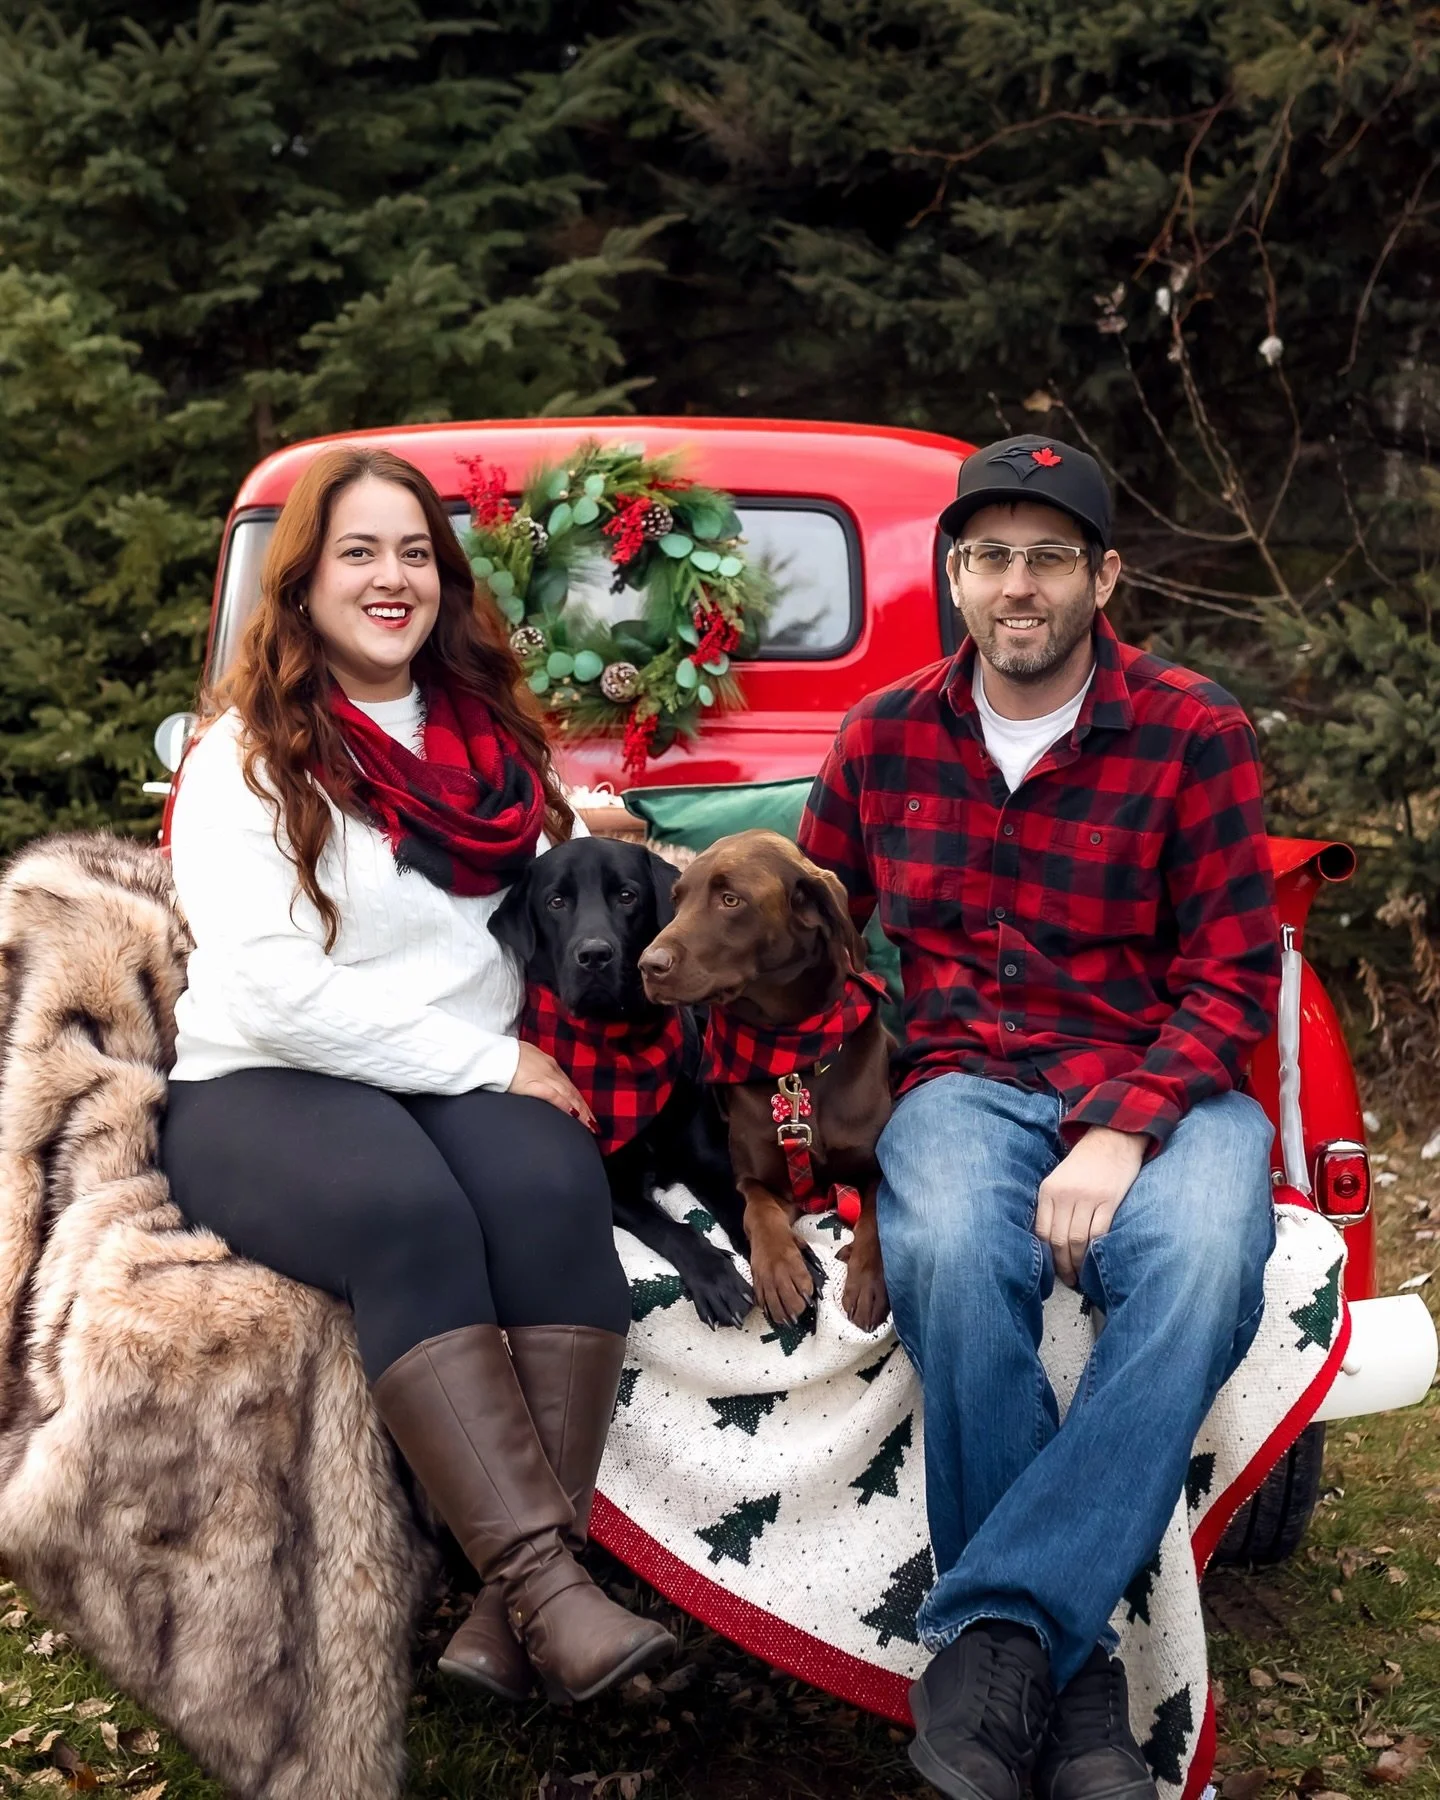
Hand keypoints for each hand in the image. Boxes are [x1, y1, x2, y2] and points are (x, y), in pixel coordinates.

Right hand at [507, 1040, 596, 1132]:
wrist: (490, 1053)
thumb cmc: (503, 1056)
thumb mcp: (524, 1059)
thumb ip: (533, 1069)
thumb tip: (534, 1078)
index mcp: (548, 1063)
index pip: (567, 1084)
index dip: (578, 1098)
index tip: (586, 1111)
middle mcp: (550, 1069)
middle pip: (572, 1091)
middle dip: (585, 1108)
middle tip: (594, 1124)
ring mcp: (543, 1076)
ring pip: (568, 1095)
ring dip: (581, 1111)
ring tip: (590, 1125)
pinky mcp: (534, 1084)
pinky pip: (554, 1096)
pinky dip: (566, 1106)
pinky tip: (574, 1115)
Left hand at [1034, 1126, 1145, 1288]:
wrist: (1112, 1138)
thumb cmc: (1085, 1162)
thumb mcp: (1059, 1178)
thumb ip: (1053, 1205)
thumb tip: (1050, 1241)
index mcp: (1049, 1190)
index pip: (1042, 1231)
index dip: (1047, 1255)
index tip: (1052, 1269)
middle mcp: (1065, 1194)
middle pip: (1059, 1239)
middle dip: (1062, 1265)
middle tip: (1068, 1280)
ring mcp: (1087, 1197)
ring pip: (1078, 1240)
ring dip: (1078, 1262)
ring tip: (1081, 1275)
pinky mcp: (1109, 1200)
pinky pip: (1099, 1232)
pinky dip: (1095, 1250)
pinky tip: (1096, 1259)